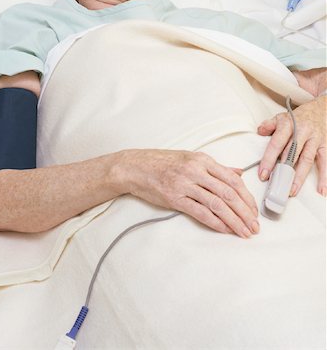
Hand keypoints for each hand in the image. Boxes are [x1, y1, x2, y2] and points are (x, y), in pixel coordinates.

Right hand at [122, 149, 258, 237]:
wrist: (136, 167)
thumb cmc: (162, 162)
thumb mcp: (191, 158)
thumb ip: (216, 168)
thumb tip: (239, 173)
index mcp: (203, 160)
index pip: (232, 179)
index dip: (247, 197)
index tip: (254, 210)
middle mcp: (196, 170)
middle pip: (228, 192)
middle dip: (245, 212)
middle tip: (255, 226)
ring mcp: (185, 184)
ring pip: (217, 203)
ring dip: (234, 220)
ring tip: (244, 231)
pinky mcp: (175, 198)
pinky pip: (200, 211)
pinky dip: (215, 222)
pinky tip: (225, 230)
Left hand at [257, 96, 325, 196]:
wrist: (321, 108)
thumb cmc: (299, 117)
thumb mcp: (282, 117)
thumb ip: (269, 125)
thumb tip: (259, 131)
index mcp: (288, 125)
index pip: (276, 144)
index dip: (269, 160)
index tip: (263, 174)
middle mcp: (302, 132)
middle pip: (291, 154)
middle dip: (283, 171)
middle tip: (276, 186)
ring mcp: (315, 139)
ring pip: (306, 160)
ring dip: (299, 177)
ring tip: (292, 190)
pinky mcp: (325, 145)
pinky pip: (325, 162)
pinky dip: (324, 177)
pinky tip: (322, 190)